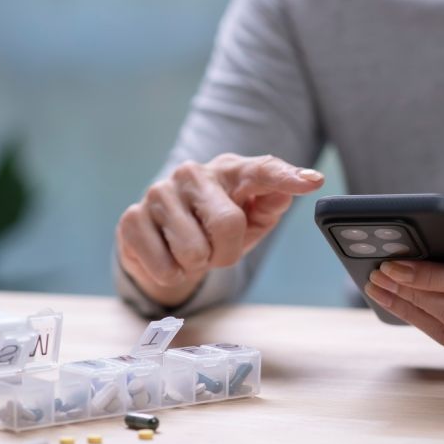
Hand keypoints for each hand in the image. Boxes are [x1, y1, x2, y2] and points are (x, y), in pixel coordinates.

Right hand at [117, 153, 323, 305]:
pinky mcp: (132, 217)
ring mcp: (159, 192)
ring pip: (193, 251)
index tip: (312, 182)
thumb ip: (272, 203)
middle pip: (228, 224)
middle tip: (215, 250)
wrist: (165, 243)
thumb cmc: (216, 226)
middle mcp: (193, 173)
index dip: (287, 177)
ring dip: (196, 265)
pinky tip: (167, 256)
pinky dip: (171, 273)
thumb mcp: (252, 218)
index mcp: (231, 171)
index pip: (263, 170)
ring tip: (190, 252)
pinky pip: (164, 266)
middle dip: (225, 252)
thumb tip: (295, 187)